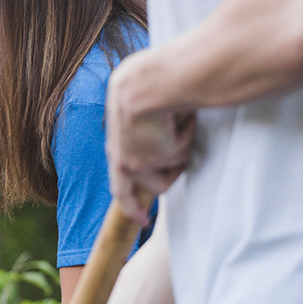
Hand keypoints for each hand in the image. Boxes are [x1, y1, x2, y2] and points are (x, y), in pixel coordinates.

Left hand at [106, 64, 194, 225]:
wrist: (142, 82)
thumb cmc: (139, 85)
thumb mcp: (132, 108)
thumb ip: (137, 128)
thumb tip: (151, 129)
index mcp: (114, 149)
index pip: (121, 187)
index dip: (132, 206)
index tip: (142, 221)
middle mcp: (122, 161)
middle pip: (159, 185)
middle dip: (176, 168)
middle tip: (182, 141)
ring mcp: (139, 162)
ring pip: (177, 165)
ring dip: (183, 143)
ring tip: (175, 116)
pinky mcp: (157, 158)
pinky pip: (185, 151)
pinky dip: (187, 132)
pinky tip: (178, 114)